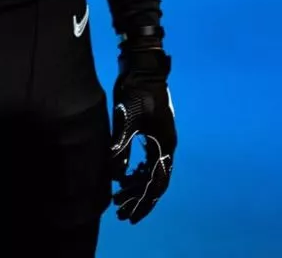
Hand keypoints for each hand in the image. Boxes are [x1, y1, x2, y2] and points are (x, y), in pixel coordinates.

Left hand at [110, 39, 175, 223]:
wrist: (142, 66)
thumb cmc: (136, 91)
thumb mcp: (127, 120)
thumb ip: (122, 148)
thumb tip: (116, 176)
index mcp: (164, 146)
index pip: (156, 184)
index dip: (143, 202)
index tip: (130, 216)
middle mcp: (166, 146)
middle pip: (154, 181)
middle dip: (138, 199)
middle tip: (121, 212)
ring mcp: (160, 138)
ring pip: (150, 171)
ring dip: (136, 186)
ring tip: (119, 198)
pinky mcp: (152, 131)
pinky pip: (147, 160)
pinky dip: (136, 172)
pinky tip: (123, 177)